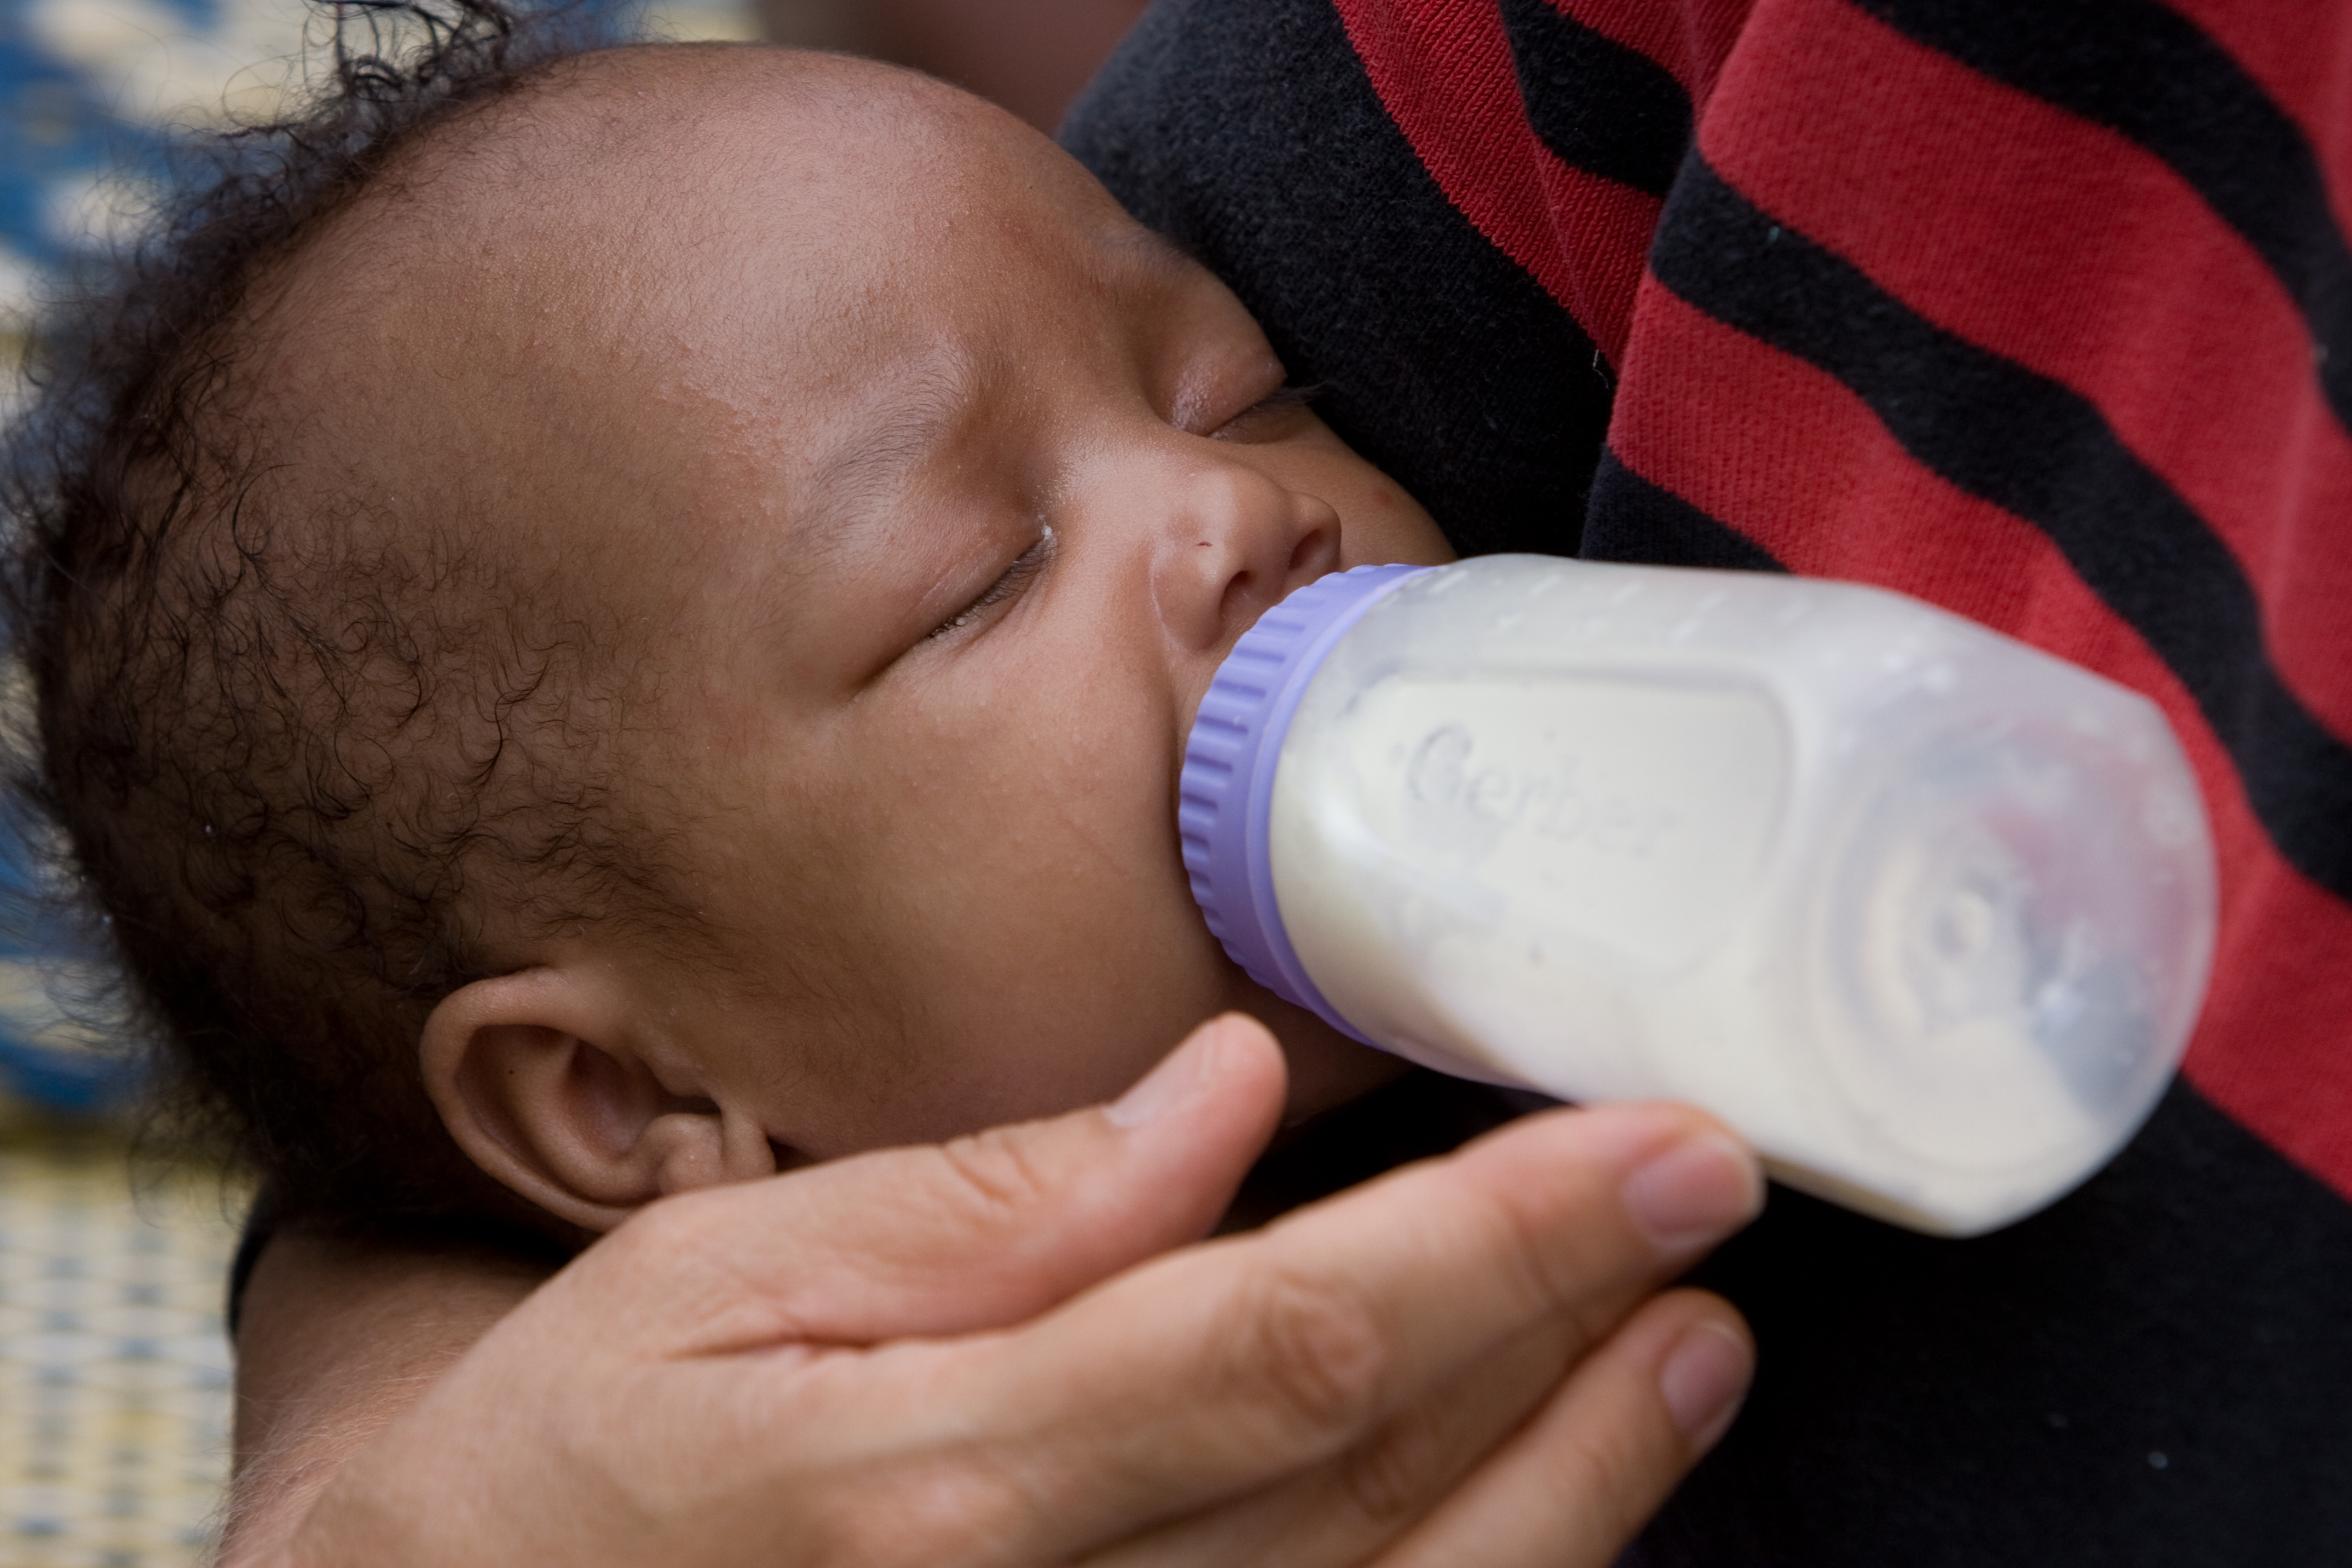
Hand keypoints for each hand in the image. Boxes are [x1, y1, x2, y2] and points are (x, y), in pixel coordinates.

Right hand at [239, 1014, 1760, 1566]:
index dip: (1499, 1247)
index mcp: (946, 1483)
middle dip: (1575, 1339)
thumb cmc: (597, 1454)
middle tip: (1707, 1210)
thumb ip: (989, 1208)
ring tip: (1686, 1352)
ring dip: (1579, 1485)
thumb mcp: (729, 1283)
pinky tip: (1548, 1507)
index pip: (1288, 1344)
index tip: (1648, 1150)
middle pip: (1383, 1484)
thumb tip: (1215, 1103)